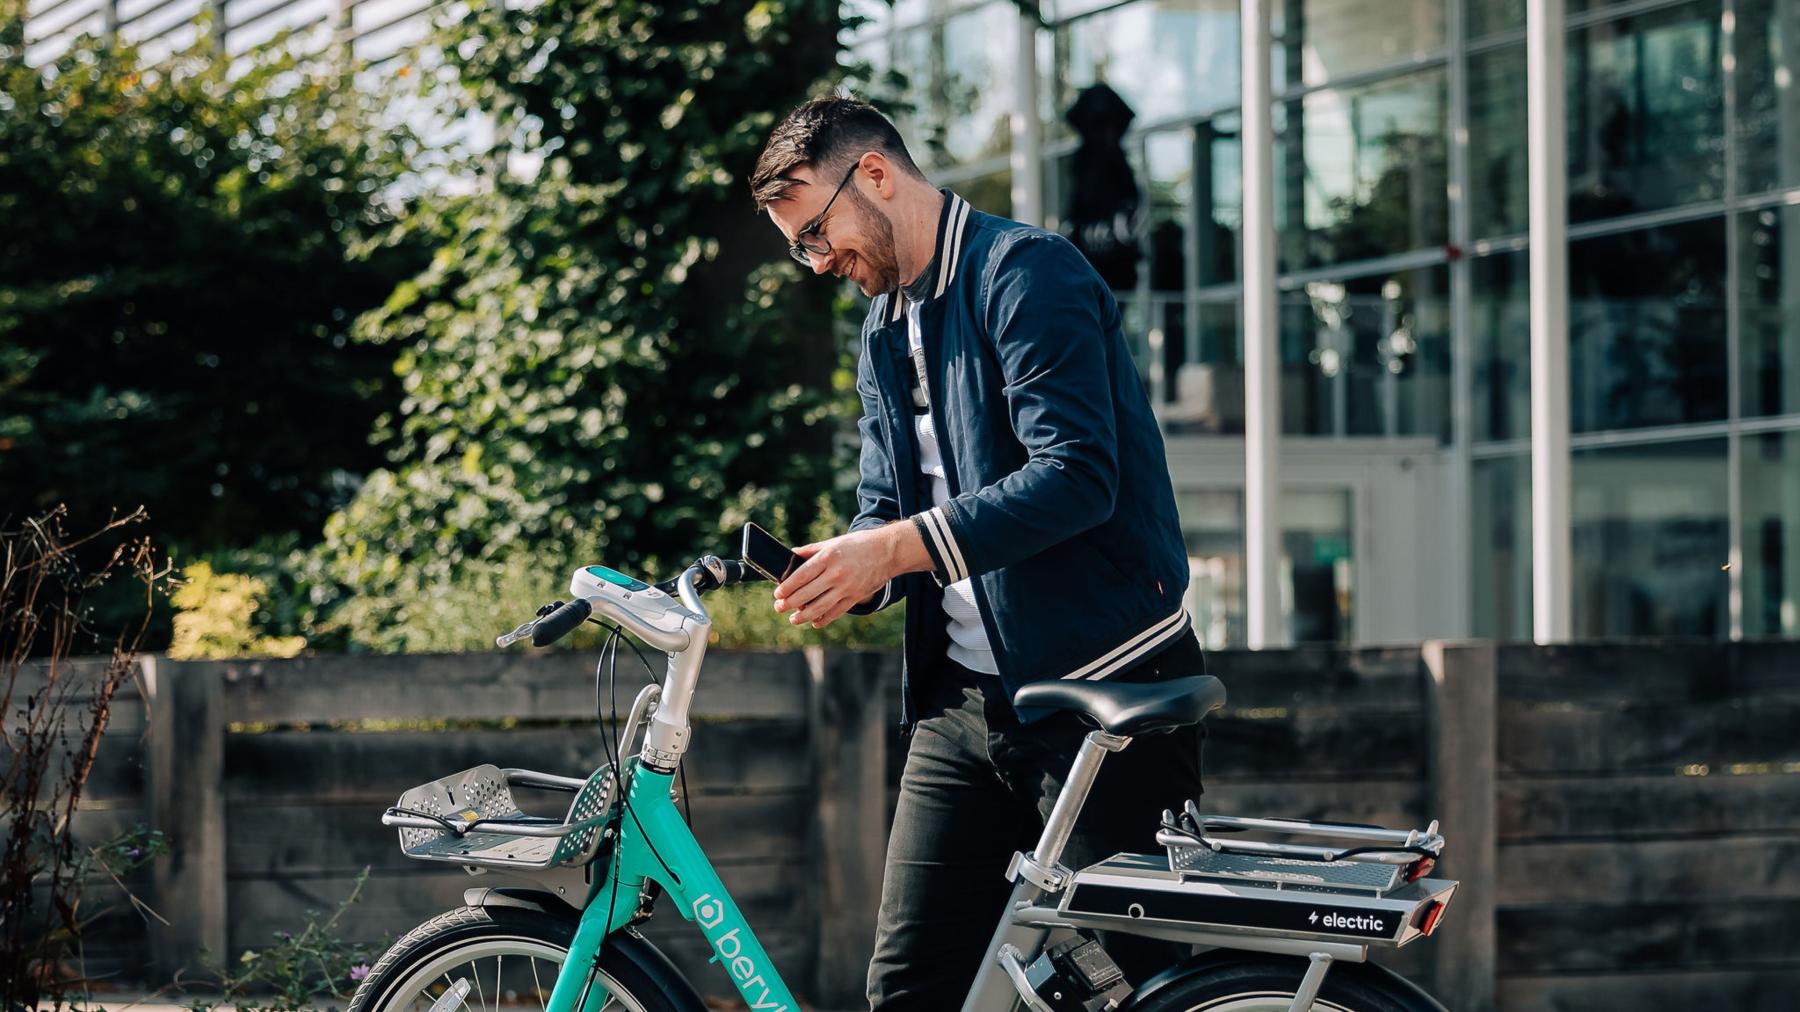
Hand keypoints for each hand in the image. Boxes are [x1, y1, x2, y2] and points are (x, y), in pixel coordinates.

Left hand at [773, 525, 914, 628]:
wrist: (888, 551)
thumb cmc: (858, 545)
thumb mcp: (833, 542)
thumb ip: (811, 550)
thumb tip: (791, 556)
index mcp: (828, 557)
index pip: (801, 576)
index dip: (787, 588)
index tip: (777, 594)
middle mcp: (836, 573)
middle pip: (807, 594)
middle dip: (789, 603)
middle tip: (779, 607)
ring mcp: (847, 587)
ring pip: (820, 607)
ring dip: (803, 616)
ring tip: (793, 619)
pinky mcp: (856, 597)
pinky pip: (836, 612)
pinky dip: (823, 619)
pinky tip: (814, 622)